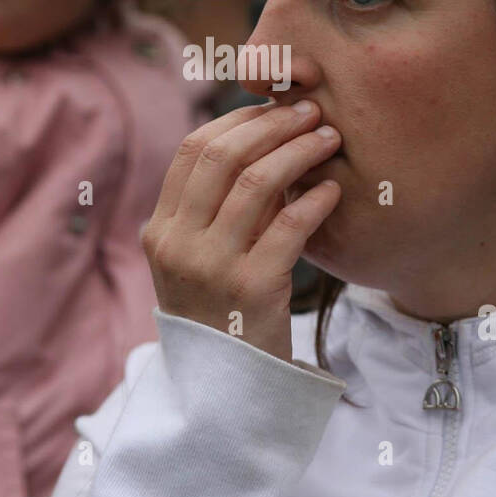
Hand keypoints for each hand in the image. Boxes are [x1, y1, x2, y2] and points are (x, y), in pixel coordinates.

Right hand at [140, 99, 342, 362]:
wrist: (225, 390)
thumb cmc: (221, 314)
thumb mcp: (200, 259)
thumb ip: (215, 209)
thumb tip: (258, 139)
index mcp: (161, 229)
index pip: (193, 150)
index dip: (237, 119)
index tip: (275, 106)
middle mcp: (178, 244)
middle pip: (222, 156)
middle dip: (272, 124)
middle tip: (311, 111)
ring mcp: (212, 267)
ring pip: (256, 183)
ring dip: (299, 151)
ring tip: (329, 138)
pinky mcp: (252, 290)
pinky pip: (290, 226)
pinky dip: (316, 199)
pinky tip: (334, 190)